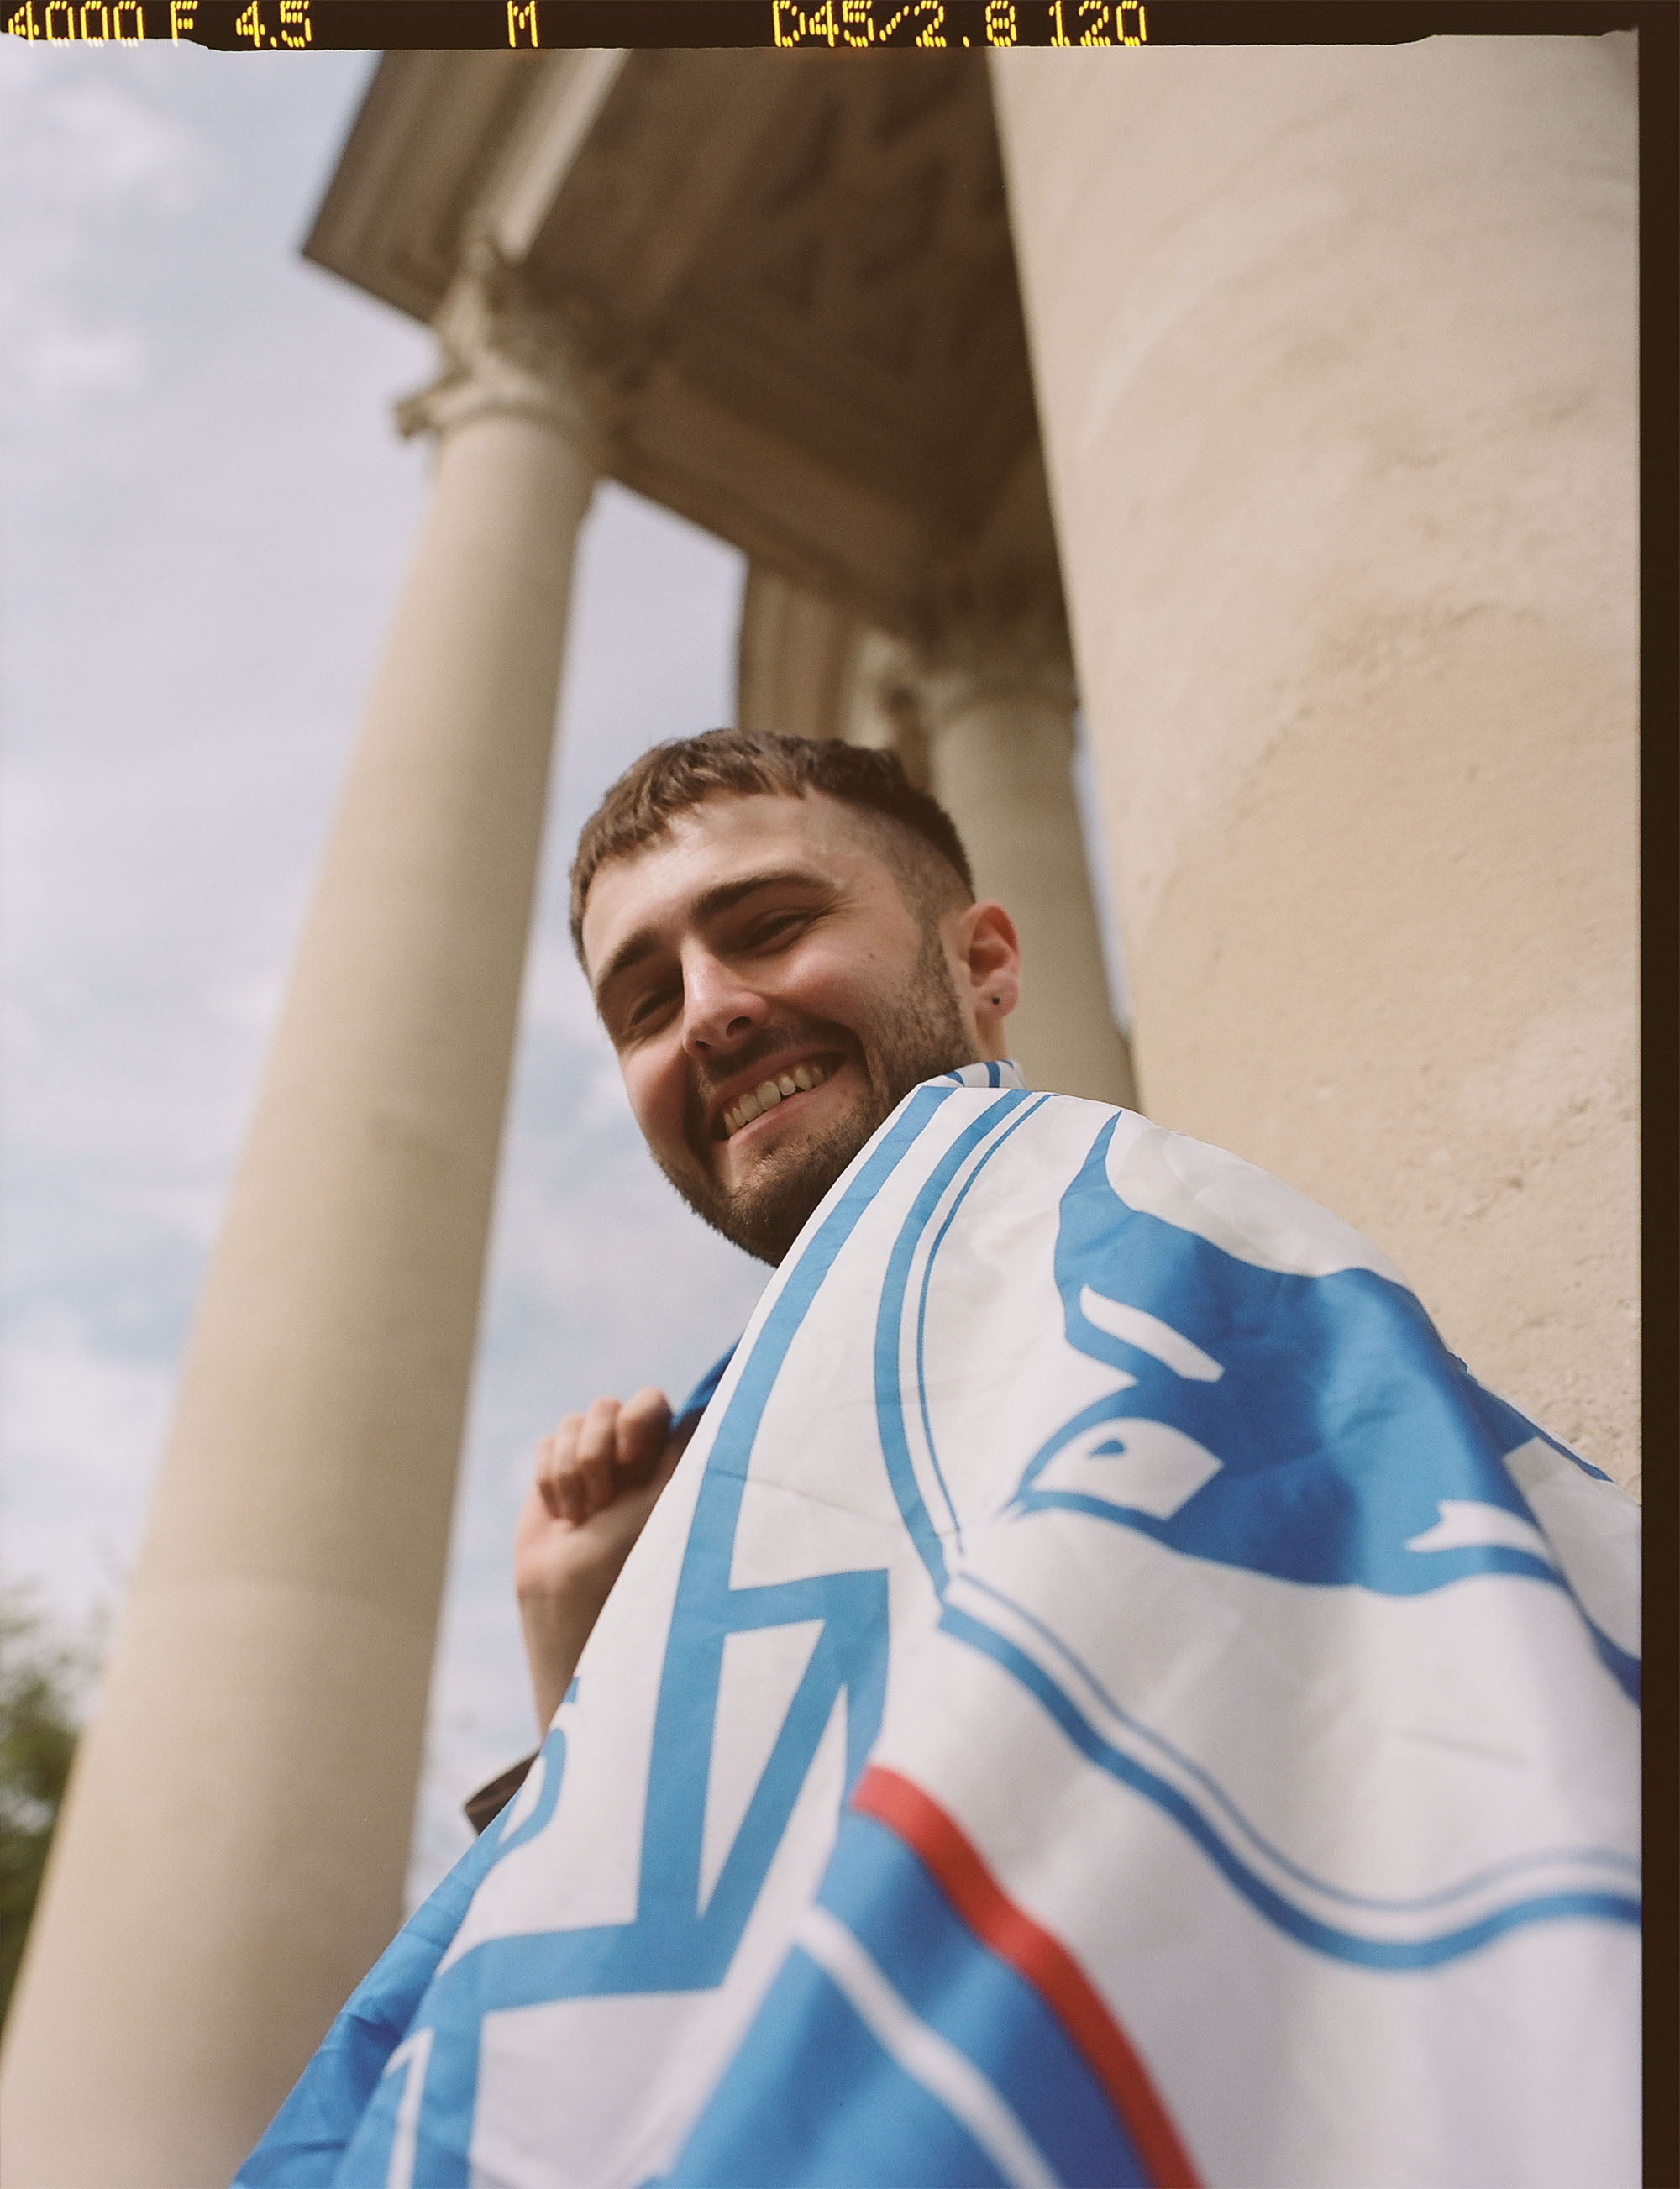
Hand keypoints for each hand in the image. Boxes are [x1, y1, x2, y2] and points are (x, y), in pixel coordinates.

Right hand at [513, 1389, 685, 1731]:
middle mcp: (628, 1455)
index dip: (636, 1420)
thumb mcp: (666, 1501)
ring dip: (573, 1470)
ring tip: (582, 1517)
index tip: (631, 1459)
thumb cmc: (628, 1556)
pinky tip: (563, 1516)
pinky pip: (546, 1443)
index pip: (650, 1402)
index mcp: (663, 1458)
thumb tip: (706, 1405)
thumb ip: (682, 1450)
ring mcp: (589, 1462)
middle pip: (607, 1406)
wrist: (569, 1596)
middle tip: (603, 1500)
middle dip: (598, 1450)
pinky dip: (550, 1478)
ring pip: (573, 1422)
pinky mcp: (553, 1474)